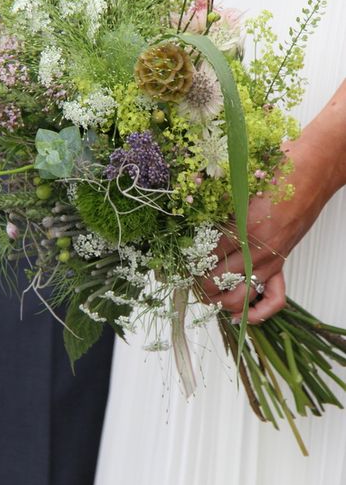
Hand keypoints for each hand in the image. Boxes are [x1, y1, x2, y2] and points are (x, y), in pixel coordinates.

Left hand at [201, 79, 345, 320]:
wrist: (314, 169)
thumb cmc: (278, 168)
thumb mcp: (238, 177)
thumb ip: (212, 194)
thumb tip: (185, 202)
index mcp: (244, 225)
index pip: (205, 255)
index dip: (185, 261)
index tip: (170, 262)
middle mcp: (258, 249)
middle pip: (217, 280)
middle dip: (194, 283)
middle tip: (179, 278)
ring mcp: (272, 260)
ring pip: (240, 296)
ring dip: (217, 300)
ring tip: (201, 294)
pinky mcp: (282, 263)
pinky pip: (274, 299)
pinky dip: (257, 313)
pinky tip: (240, 316)